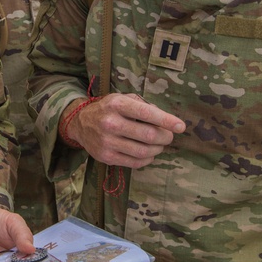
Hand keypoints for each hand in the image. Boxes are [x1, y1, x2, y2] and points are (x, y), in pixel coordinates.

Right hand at [65, 93, 184, 168]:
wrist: (81, 123)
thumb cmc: (109, 109)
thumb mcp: (122, 98)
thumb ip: (143, 106)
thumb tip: (166, 120)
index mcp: (117, 104)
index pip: (147, 114)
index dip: (167, 121)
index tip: (181, 126)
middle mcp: (110, 123)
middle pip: (148, 136)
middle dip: (165, 137)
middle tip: (169, 136)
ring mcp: (107, 142)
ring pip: (143, 152)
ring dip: (158, 149)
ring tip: (159, 144)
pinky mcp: (106, 157)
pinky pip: (135, 162)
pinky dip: (148, 159)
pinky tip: (149, 153)